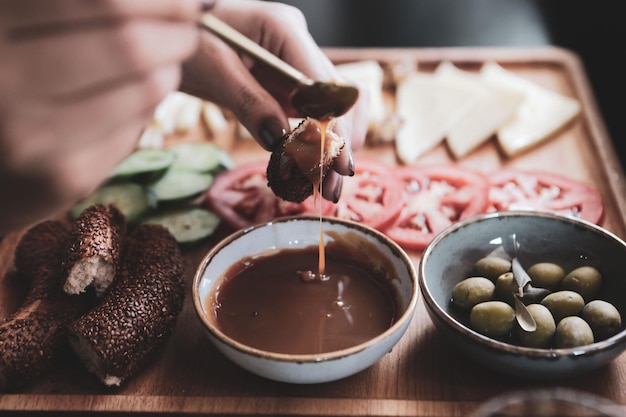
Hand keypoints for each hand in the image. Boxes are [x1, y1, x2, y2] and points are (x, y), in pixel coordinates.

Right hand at [0, 0, 202, 232]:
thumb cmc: (14, 66)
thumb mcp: (27, 18)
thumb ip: (90, 7)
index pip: (107, 0)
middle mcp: (3, 75)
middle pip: (132, 44)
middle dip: (177, 31)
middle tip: (185, 25)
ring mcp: (31, 135)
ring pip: (149, 87)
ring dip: (169, 67)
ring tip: (158, 58)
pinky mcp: (64, 176)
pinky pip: (138, 126)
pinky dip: (147, 104)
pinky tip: (126, 98)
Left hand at [181, 0, 368, 201]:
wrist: (175, 34)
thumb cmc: (187, 39)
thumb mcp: (211, 69)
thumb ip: (249, 103)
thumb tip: (281, 142)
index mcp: (284, 29)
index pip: (324, 85)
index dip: (334, 127)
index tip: (335, 165)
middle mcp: (299, 45)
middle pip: (338, 99)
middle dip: (338, 145)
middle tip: (330, 189)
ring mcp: (298, 65)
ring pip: (335, 109)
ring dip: (335, 147)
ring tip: (325, 186)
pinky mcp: (290, 84)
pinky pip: (315, 115)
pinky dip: (317, 143)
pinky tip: (312, 170)